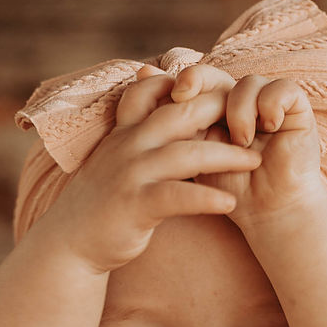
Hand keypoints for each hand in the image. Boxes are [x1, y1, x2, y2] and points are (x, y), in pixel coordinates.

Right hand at [39, 69, 261, 272]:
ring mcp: (130, 173)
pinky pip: (177, 196)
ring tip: (255, 160)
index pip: (155, 88)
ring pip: (186, 153)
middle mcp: (127, 144)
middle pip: (182, 113)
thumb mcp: (118, 159)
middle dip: (221, 112)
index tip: (223, 90)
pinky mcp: (134, 205)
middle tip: (256, 119)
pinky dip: (205, 198)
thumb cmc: (103, 201)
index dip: (190, 84)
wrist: (69, 243)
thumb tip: (170, 116)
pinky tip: (230, 203)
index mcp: (125, 130)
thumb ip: (141, 135)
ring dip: (226, 155)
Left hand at [169, 65, 326, 228]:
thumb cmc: (228, 189)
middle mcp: (242, 104)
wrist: (266, 214)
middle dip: (199, 80)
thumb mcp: (191, 153)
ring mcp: (269, 106)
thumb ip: (170, 117)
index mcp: (215, 111)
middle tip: (183, 94)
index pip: (197, 81)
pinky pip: (283, 90)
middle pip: (218, 74)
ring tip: (240, 141)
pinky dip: (272, 105)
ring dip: (239, 110)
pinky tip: (269, 128)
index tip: (171, 95)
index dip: (183, 81)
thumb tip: (142, 71)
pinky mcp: (297, 111)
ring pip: (248, 83)